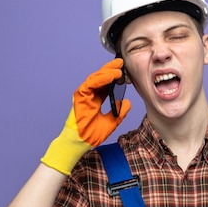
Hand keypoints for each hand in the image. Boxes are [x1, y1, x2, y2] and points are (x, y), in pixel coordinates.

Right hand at [41, 58, 130, 174]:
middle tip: (121, 63)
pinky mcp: (80, 97)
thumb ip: (119, 112)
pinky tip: (110, 76)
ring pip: (95, 79)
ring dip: (107, 72)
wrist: (80, 143)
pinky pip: (90, 84)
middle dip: (110, 70)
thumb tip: (127, 102)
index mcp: (96, 100)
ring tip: (118, 69)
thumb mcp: (111, 122)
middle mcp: (89, 96)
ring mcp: (84, 96)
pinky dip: (100, 79)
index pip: (105, 85)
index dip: (114, 77)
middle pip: (100, 79)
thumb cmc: (90, 135)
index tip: (123, 72)